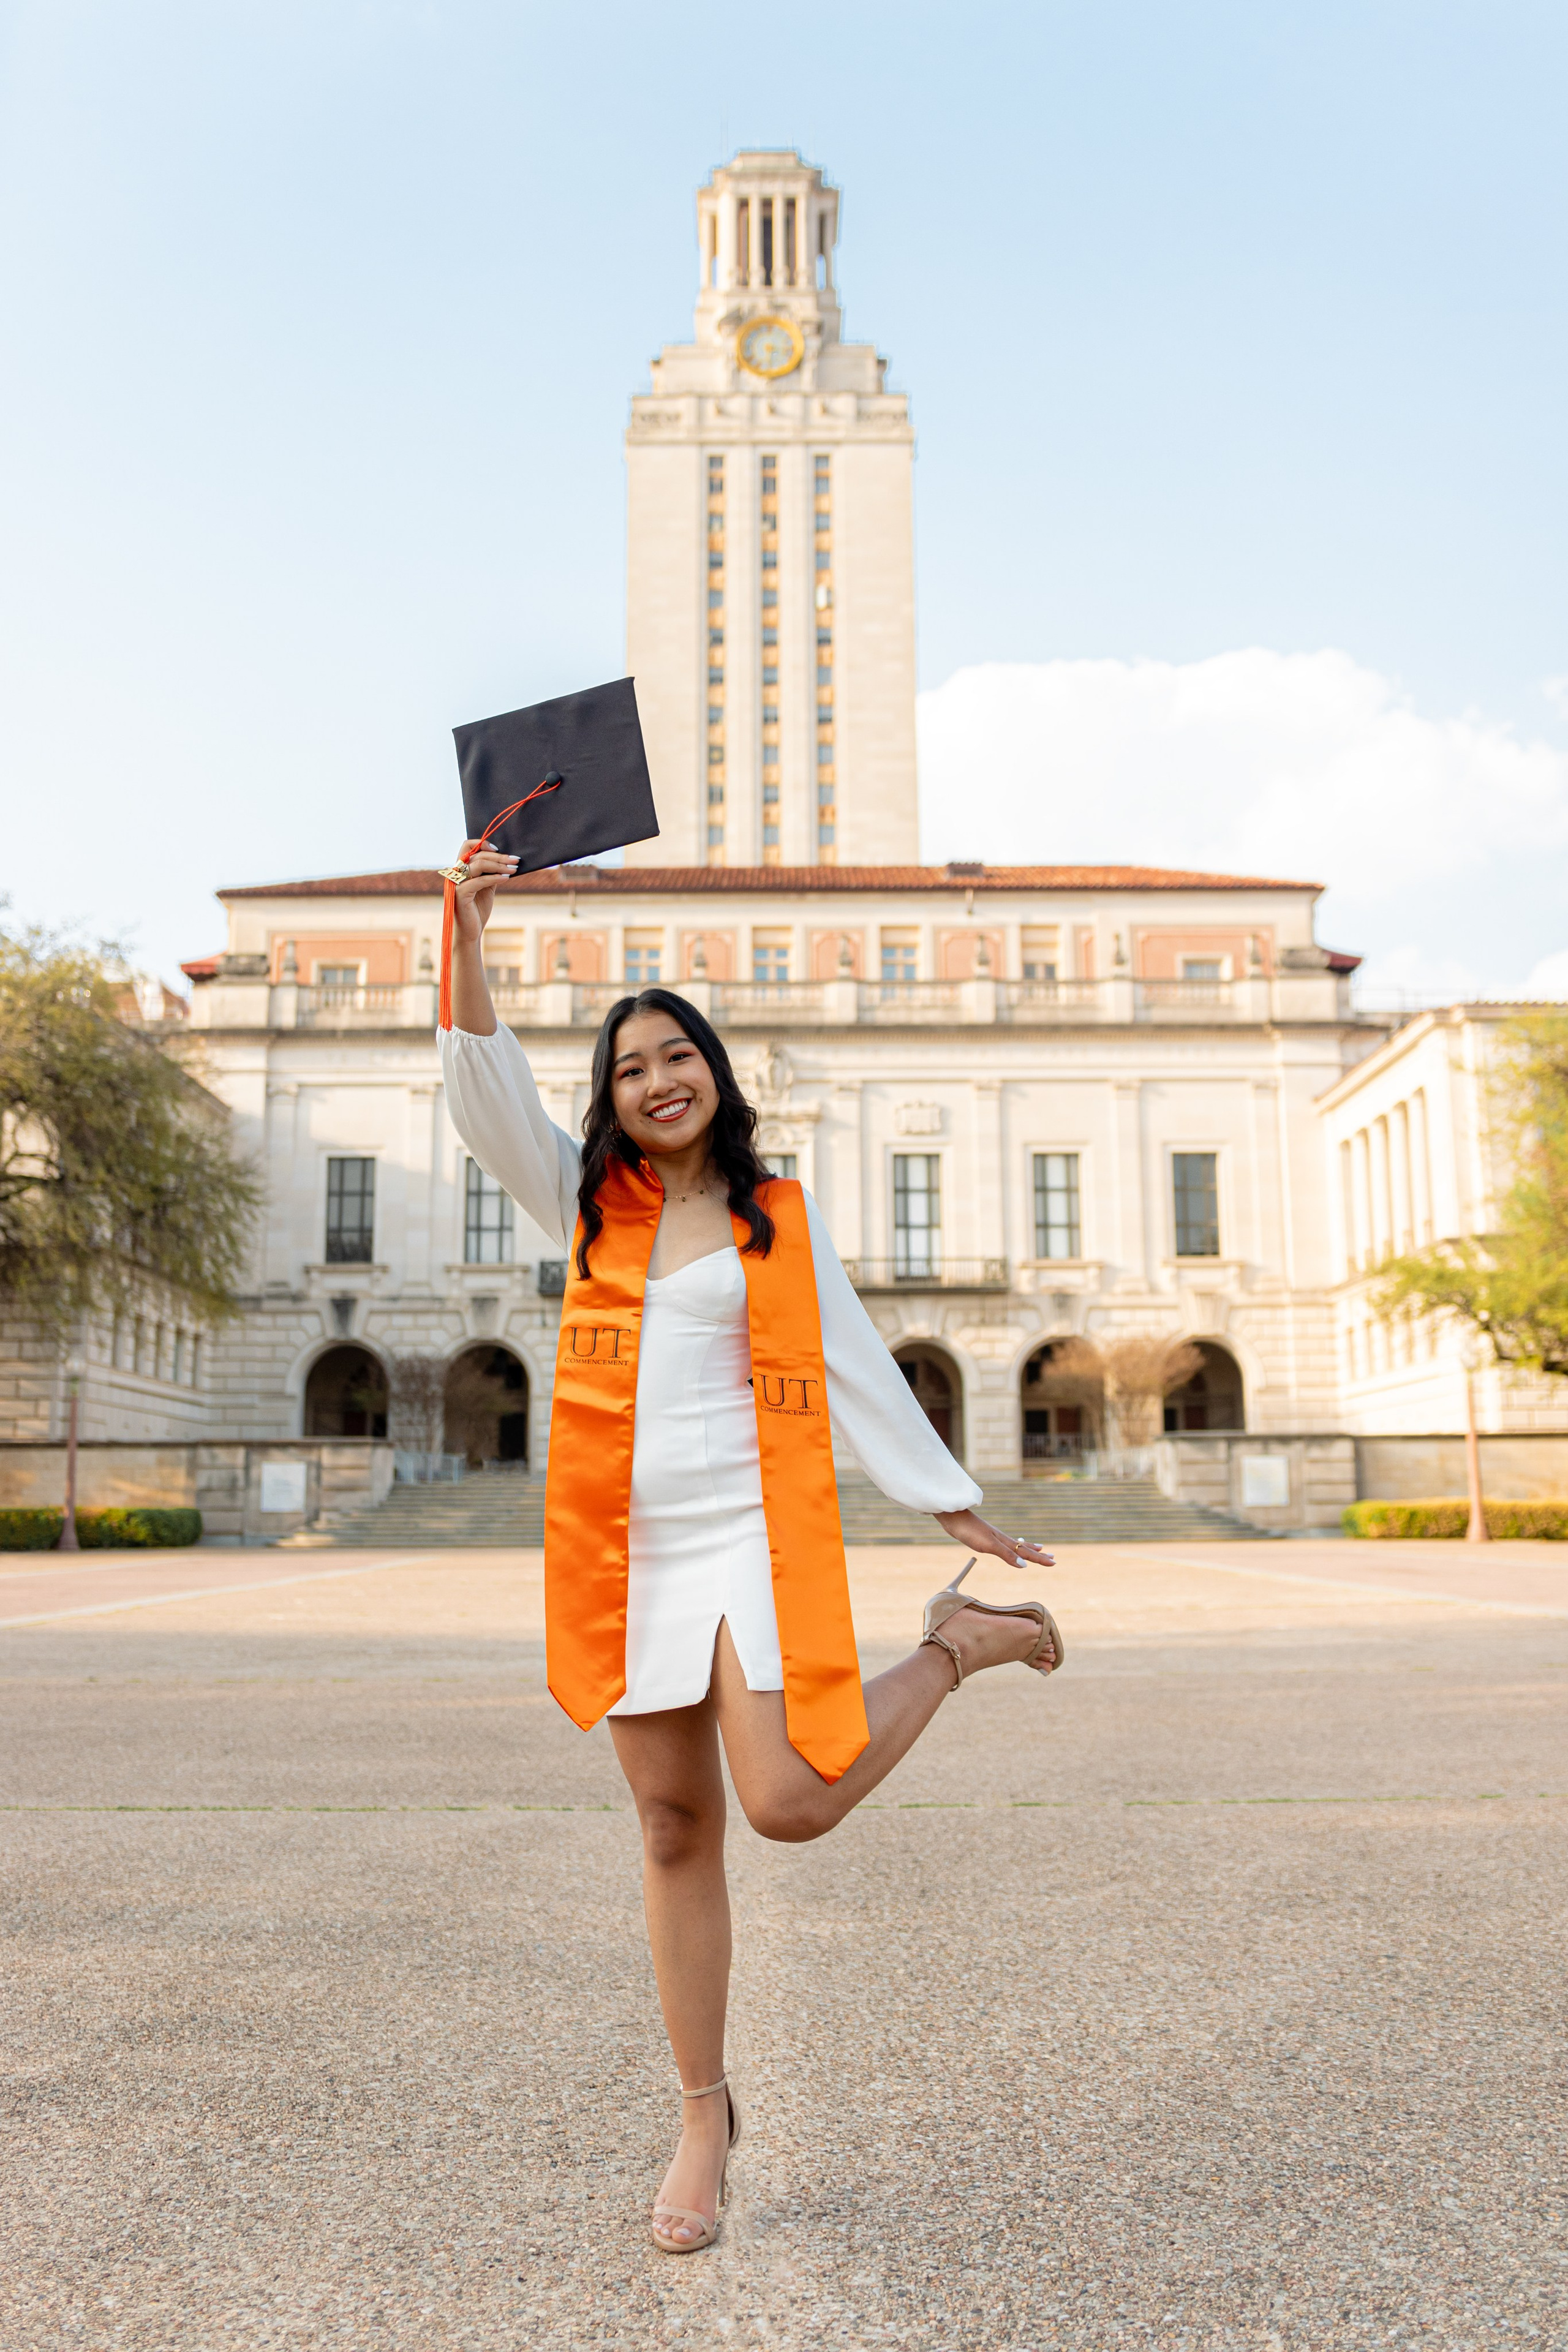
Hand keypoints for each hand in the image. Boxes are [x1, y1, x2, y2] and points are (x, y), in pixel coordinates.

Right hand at [450, 842, 518, 942]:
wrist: (471, 932)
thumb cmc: (478, 909)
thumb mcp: (487, 887)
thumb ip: (491, 872)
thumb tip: (506, 859)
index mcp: (459, 869)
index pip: (466, 846)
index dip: (482, 843)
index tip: (499, 849)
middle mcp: (455, 873)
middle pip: (477, 855)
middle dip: (499, 856)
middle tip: (516, 859)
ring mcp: (456, 883)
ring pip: (478, 864)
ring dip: (499, 865)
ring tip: (514, 869)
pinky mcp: (460, 893)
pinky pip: (480, 880)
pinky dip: (495, 877)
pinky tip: (507, 878)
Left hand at [933, 1508, 1052, 1570]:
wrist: (954, 1518)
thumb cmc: (970, 1531)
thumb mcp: (988, 1545)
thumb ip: (1006, 1554)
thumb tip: (1024, 1565)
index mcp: (1005, 1542)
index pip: (1026, 1553)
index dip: (1040, 1559)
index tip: (1054, 1563)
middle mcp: (1002, 1539)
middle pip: (1025, 1548)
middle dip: (1039, 1554)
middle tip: (1053, 1557)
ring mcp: (995, 1537)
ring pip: (1016, 1545)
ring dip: (1028, 1549)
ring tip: (1039, 1548)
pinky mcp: (986, 1537)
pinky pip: (1006, 1544)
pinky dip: (1013, 1547)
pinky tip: (1010, 1544)